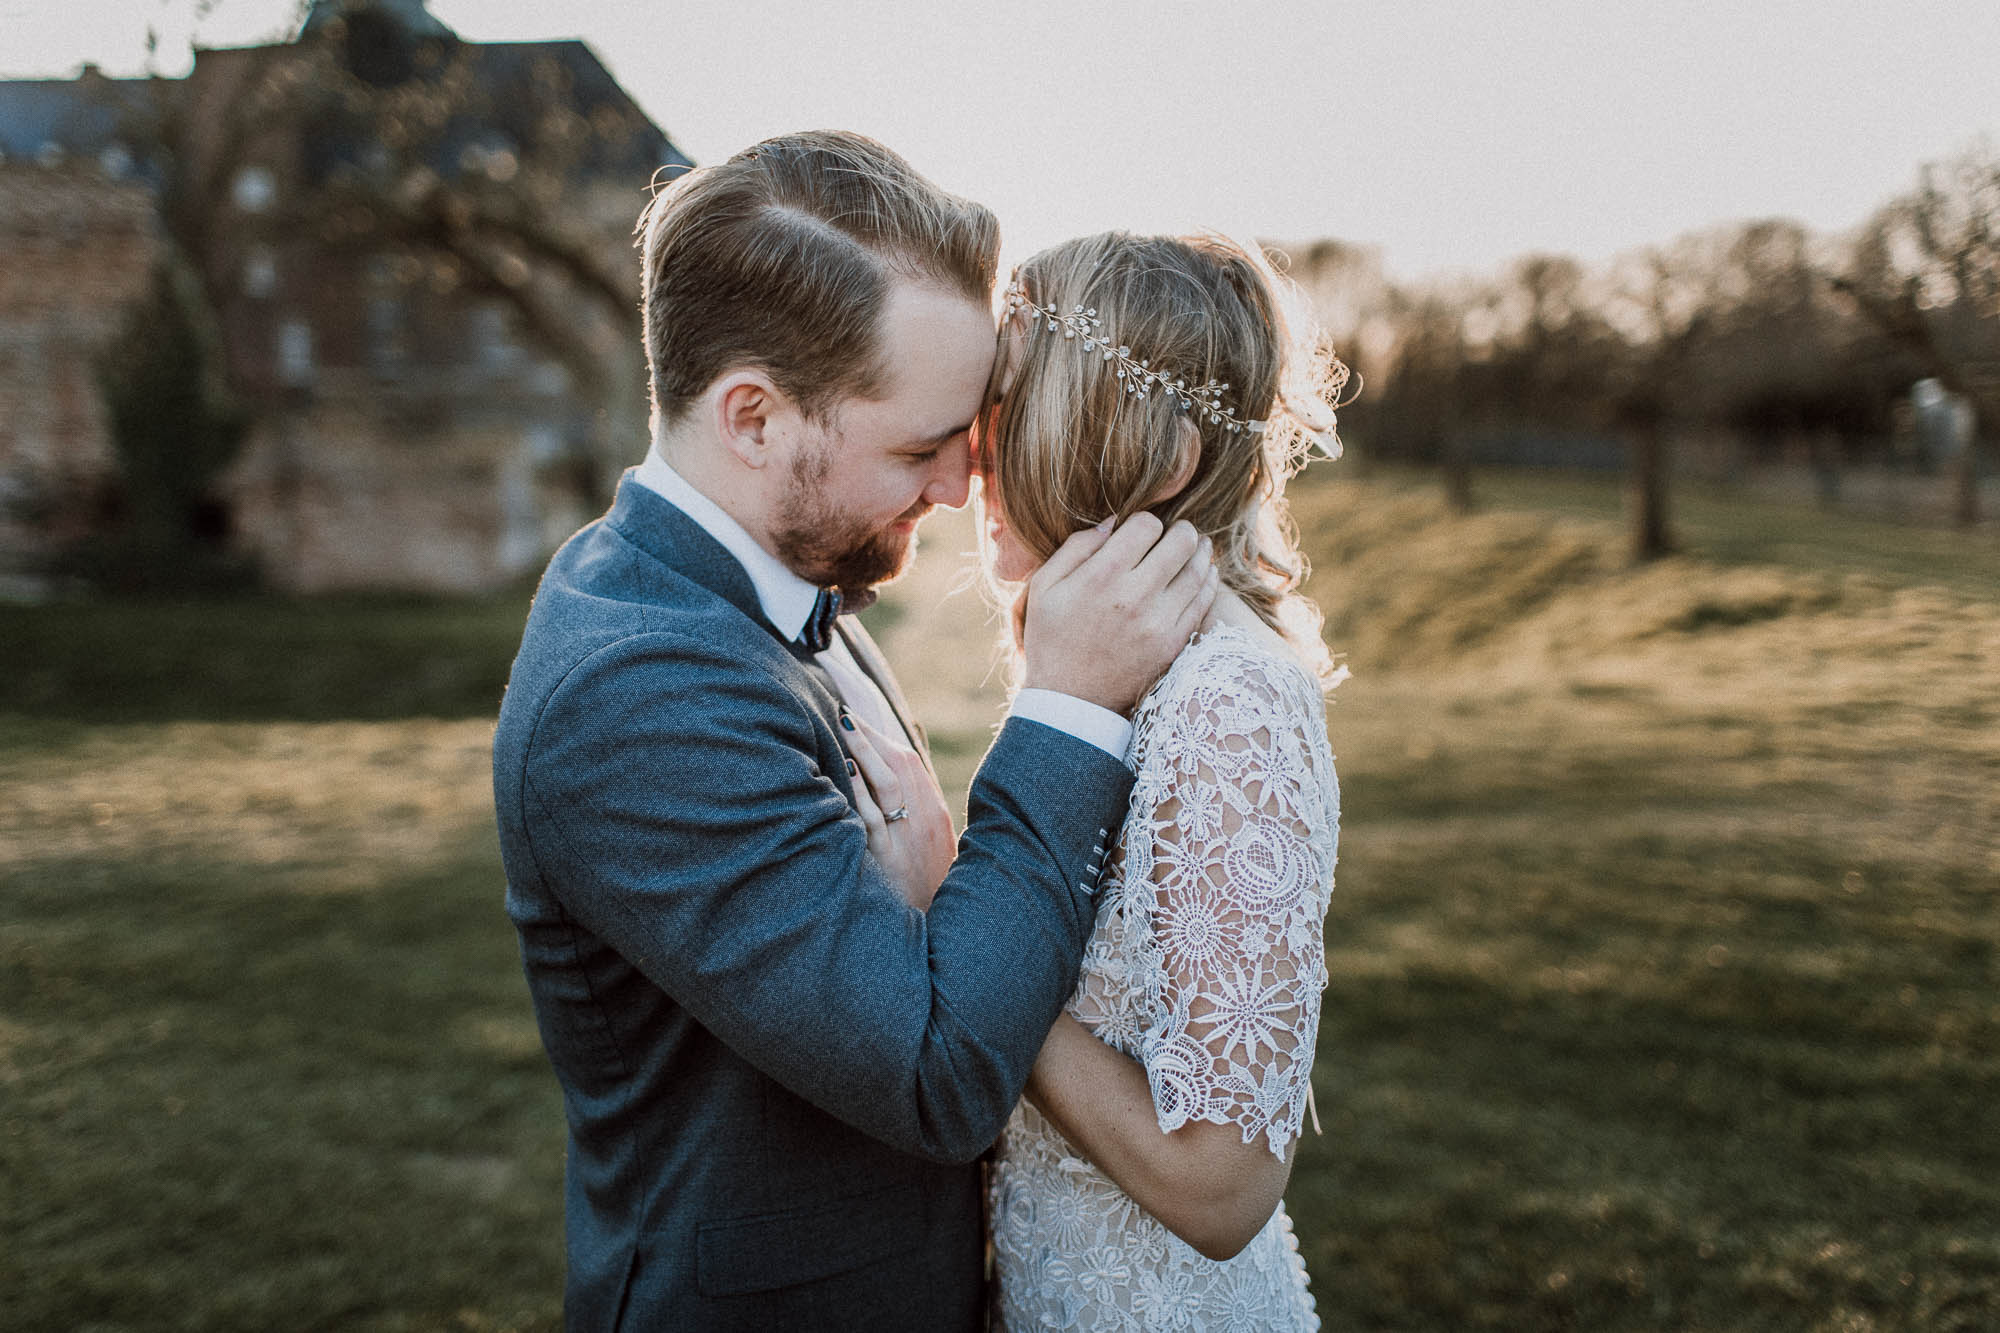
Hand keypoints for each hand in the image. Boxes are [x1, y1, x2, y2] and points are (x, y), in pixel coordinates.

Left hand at [843, 711, 953, 910]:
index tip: (856, 716)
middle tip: (842, 708)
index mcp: (933, 812)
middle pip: (898, 763)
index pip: (907, 761)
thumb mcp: (930, 845)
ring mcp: (906, 838)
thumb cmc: (929, 885)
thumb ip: (913, 812)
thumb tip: (889, 780)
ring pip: (888, 784)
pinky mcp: (889, 860)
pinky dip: (862, 792)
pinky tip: (848, 770)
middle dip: (869, 734)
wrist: (944, 930)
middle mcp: (923, 819)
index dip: (881, 736)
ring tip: (844, 724)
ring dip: (865, 751)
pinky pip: (875, 820)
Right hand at [1019, 514, 1217, 715]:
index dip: (1145, 522)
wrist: (1069, 701)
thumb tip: (1113, 522)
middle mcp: (1134, 595)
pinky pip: (1203, 602)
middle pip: (1182, 542)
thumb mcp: (1043, 587)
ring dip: (1200, 552)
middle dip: (1180, 531)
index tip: (1140, 533)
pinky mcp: (1173, 643)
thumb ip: (1076, 547)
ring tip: (1197, 547)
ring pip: (1199, 569)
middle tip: (1175, 534)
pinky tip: (1204, 573)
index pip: (1147, 525)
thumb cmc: (1051, 639)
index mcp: (1101, 576)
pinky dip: (1208, 582)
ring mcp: (1158, 622)